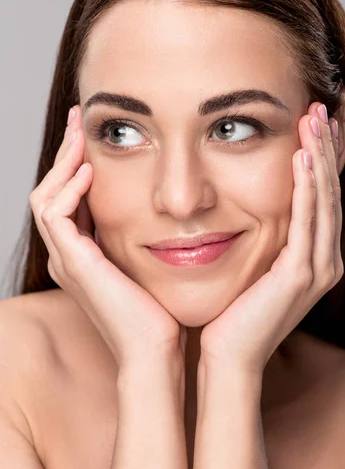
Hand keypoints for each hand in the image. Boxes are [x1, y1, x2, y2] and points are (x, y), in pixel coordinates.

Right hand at [29, 104, 186, 368]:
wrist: (157, 349)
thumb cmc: (162, 309)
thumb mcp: (151, 259)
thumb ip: (149, 232)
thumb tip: (172, 202)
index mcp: (85, 252)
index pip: (71, 196)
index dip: (78, 162)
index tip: (95, 134)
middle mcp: (69, 254)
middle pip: (53, 190)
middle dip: (66, 153)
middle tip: (80, 119)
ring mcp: (66, 259)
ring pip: (47, 196)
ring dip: (63, 161)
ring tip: (82, 133)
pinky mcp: (72, 263)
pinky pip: (56, 214)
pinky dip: (68, 188)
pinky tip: (90, 170)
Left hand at [199, 102, 343, 374]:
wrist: (227, 355)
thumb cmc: (233, 310)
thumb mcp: (254, 265)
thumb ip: (264, 236)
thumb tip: (249, 203)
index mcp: (313, 257)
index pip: (322, 197)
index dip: (321, 158)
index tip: (312, 123)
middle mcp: (324, 260)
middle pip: (330, 192)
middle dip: (325, 148)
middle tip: (319, 108)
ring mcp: (317, 269)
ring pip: (324, 200)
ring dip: (319, 157)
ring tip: (313, 119)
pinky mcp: (300, 276)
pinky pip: (308, 222)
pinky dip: (308, 188)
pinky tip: (302, 158)